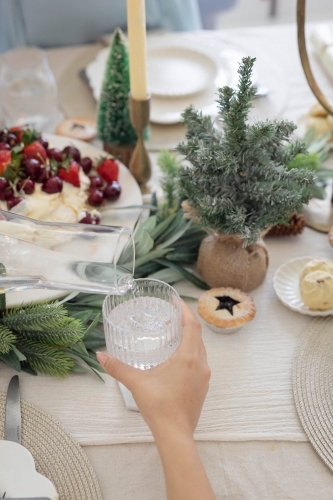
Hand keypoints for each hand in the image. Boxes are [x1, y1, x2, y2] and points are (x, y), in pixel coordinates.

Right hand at [97, 301, 209, 438]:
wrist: (175, 435)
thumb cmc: (159, 406)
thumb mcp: (136, 383)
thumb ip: (117, 367)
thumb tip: (100, 355)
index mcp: (188, 357)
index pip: (192, 325)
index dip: (185, 310)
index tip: (176, 300)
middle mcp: (201, 363)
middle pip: (197, 335)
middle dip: (185, 323)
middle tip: (169, 317)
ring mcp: (204, 376)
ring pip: (200, 349)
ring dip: (188, 339)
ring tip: (171, 336)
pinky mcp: (203, 387)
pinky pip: (200, 362)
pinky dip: (190, 354)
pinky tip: (175, 361)